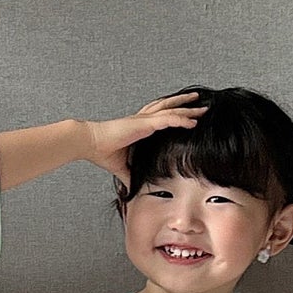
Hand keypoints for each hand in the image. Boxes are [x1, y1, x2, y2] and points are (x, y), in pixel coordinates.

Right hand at [82, 93, 206, 181]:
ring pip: (172, 110)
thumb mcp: (122, 168)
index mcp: (139, 127)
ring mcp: (144, 120)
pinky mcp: (144, 124)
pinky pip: (168, 119)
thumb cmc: (102, 151)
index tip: (185, 115)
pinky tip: (192, 122)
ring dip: (188, 108)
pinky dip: (181, 120)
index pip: (160, 116)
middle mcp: (143, 120)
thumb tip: (134, 188)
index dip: (173, 114)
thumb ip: (130, 175)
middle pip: (168, 107)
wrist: (90, 143)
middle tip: (199, 104)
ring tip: (202, 107)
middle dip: (184, 105)